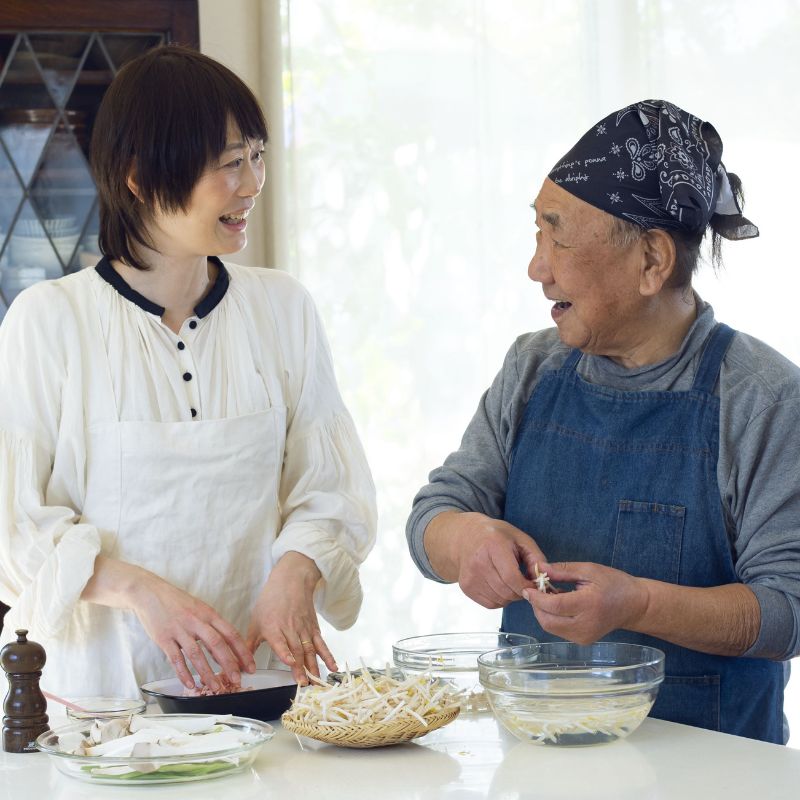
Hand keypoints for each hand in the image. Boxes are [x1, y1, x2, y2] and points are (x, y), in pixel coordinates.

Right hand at [130, 571, 256, 690]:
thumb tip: (224, 650)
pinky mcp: (164, 638)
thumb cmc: (177, 602)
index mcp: (208, 613)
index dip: (242, 651)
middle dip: (229, 664)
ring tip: (215, 687)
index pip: (230, 633)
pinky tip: (190, 684)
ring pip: (197, 654)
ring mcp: (180, 629)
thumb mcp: (199, 609)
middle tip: (237, 679)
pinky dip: (184, 673)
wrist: (150, 593)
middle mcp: (196, 621)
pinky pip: (176, 659)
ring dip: (207, 673)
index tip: (250, 665)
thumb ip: (211, 627)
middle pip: (217, 644)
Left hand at [246, 551, 335, 684]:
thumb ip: (250, 644)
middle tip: (303, 684)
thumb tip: (241, 663)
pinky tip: (332, 667)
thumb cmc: (271, 600)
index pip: (280, 642)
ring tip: (315, 681)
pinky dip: (327, 656)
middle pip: (297, 650)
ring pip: (309, 650)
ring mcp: (304, 629)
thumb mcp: (255, 620)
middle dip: (300, 668)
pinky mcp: (314, 628)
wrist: (291, 581)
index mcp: (273, 628)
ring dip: (313, 666)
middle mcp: (290, 629)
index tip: (290, 662)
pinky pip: (321, 644)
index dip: (285, 652)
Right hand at [428, 511, 546, 608]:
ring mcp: (470, 576)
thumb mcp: (520, 538)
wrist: (465, 537)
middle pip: (506, 591)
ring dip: (511, 596)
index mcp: (492, 546)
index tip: (534, 584)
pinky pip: (490, 604)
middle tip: (524, 583)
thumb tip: (545, 577)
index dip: (527, 586)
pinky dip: (500, 599)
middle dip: (521, 592)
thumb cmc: (496, 536)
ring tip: (511, 582)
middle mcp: (477, 562)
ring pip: (500, 600)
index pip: (512, 578)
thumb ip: (536, 557)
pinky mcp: (466, 587)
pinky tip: (500, 585)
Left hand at [522, 561, 648, 643]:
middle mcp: (585, 625)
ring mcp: (584, 637)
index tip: (527, 587)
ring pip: (551, 627)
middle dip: (536, 605)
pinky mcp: (583, 641)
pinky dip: (552, 618)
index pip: (554, 606)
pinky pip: (559, 631)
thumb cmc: (614, 583)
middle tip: (536, 590)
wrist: (635, 605)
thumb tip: (539, 569)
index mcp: (589, 605)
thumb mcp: (589, 570)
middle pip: (549, 620)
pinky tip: (557, 605)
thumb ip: (563, 570)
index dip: (537, 598)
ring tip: (547, 596)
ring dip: (543, 612)